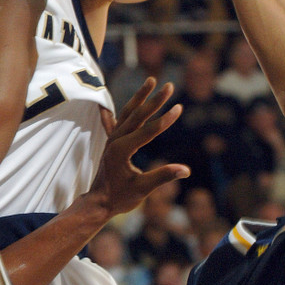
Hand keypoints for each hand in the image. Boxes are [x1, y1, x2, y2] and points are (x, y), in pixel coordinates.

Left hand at [88, 77, 188, 216]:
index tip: (179, 107)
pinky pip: (116, 121)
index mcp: (122, 149)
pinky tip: (114, 103)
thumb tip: (186, 170)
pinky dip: (120, 109)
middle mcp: (115, 140)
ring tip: (151, 80)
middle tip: (169, 85)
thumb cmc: (120, 198)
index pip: (147, 131)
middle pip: (137, 115)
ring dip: (140, 97)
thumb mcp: (142, 189)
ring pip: (127, 113)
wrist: (98, 203)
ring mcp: (112, 139)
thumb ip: (162, 176)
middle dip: (154, 100)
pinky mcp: (112, 142)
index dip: (165, 120)